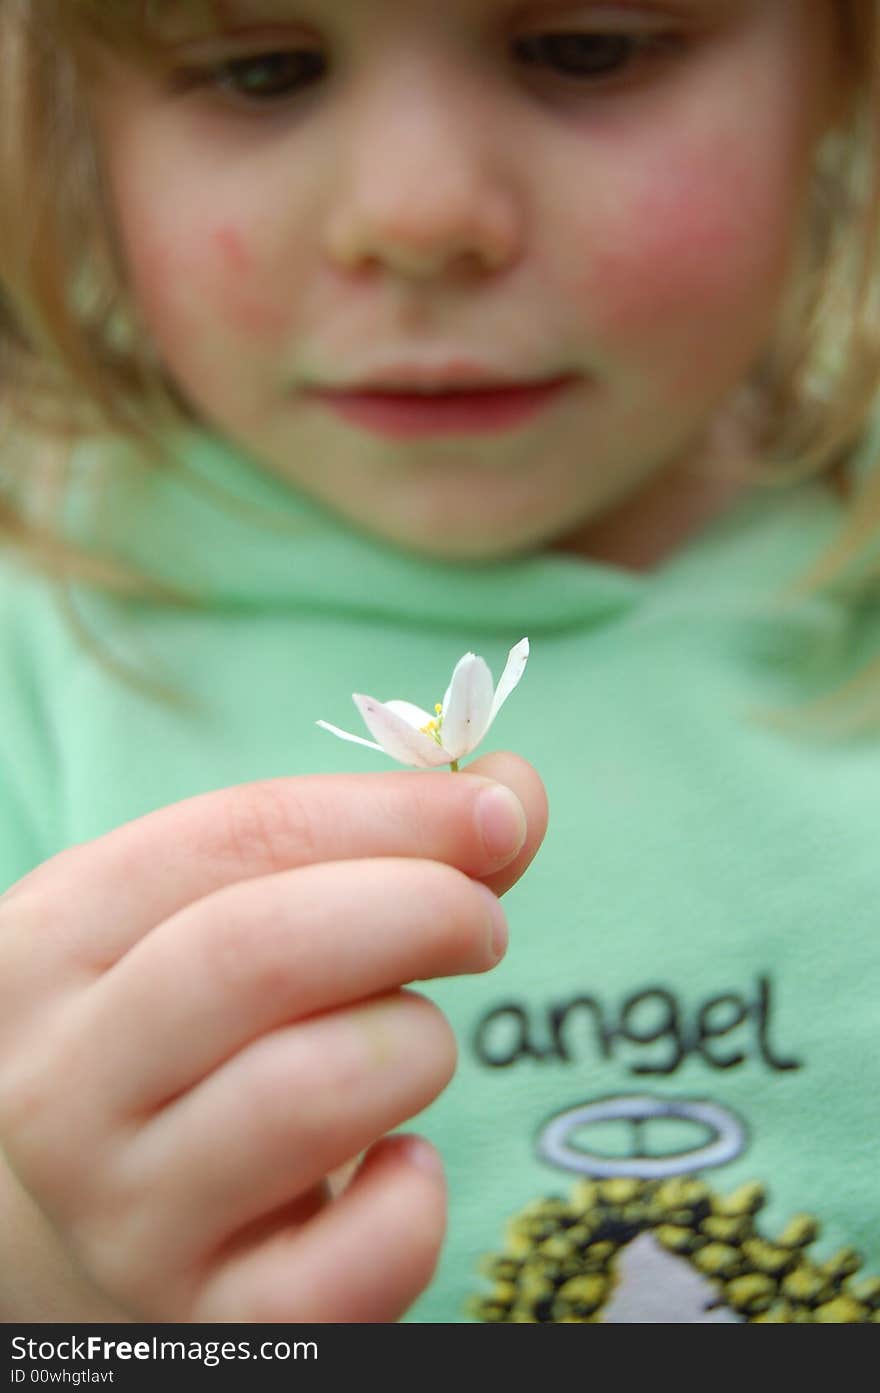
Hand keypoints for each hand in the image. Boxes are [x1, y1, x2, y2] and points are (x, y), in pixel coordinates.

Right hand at [0, 753, 545, 1321]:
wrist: (88, 1225)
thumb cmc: (186, 1039)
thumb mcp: (227, 921)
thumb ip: (374, 849)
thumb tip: (512, 790)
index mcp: (54, 943)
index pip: (237, 838)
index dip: (391, 814)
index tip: (497, 812)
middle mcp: (61, 1085)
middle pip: (260, 952)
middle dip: (418, 909)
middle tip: (481, 924)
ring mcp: (124, 1218)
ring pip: (310, 1094)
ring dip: (415, 1046)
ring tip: (413, 1046)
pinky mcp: (213, 1325)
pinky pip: (353, 1264)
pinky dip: (414, 1202)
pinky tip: (399, 1168)